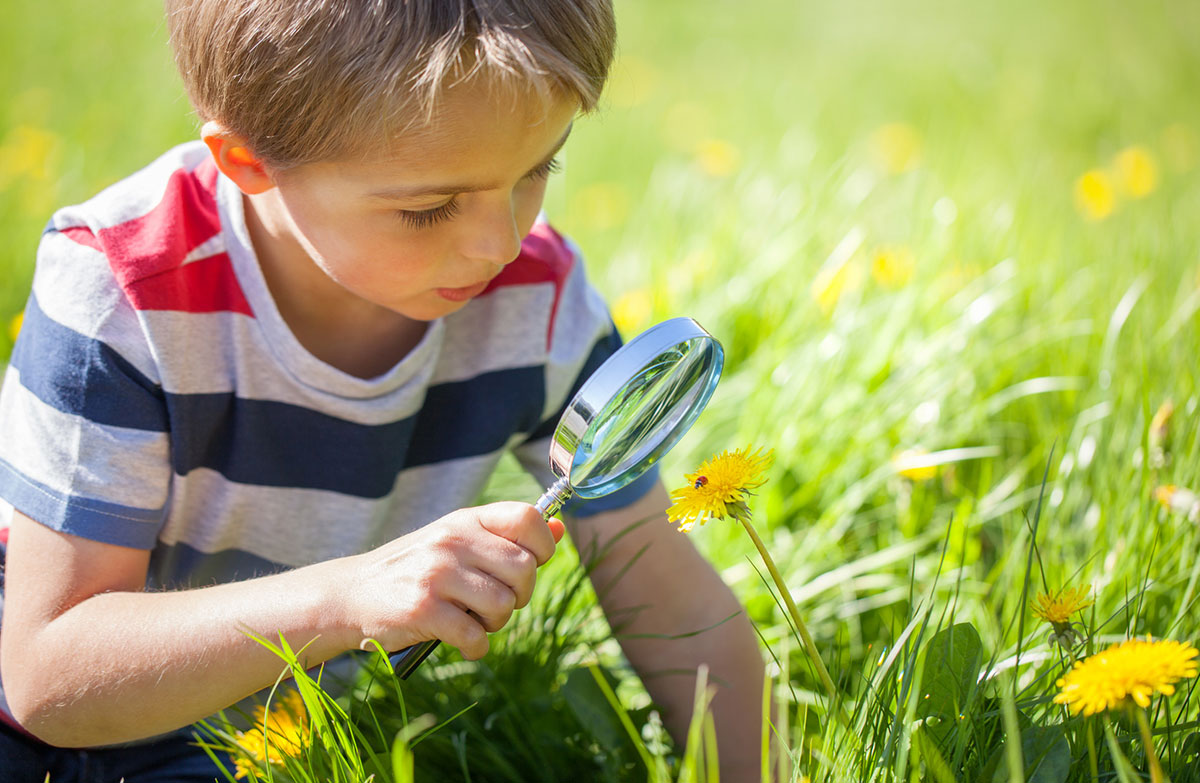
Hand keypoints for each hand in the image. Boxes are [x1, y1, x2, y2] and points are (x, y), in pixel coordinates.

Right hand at [331, 502, 564, 659]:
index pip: (527, 517)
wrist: (350, 594)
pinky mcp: (423, 609)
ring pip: (504, 605)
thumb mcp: (458, 541)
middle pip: (524, 569)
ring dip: (495, 624)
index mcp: (465, 520)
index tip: (529, 566)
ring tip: (472, 620)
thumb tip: (560, 528)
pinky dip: (475, 648)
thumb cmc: (415, 570)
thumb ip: (506, 537)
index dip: (542, 546)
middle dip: (519, 596)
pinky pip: (476, 637)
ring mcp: (437, 574)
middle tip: (495, 604)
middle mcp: (453, 540)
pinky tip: (462, 642)